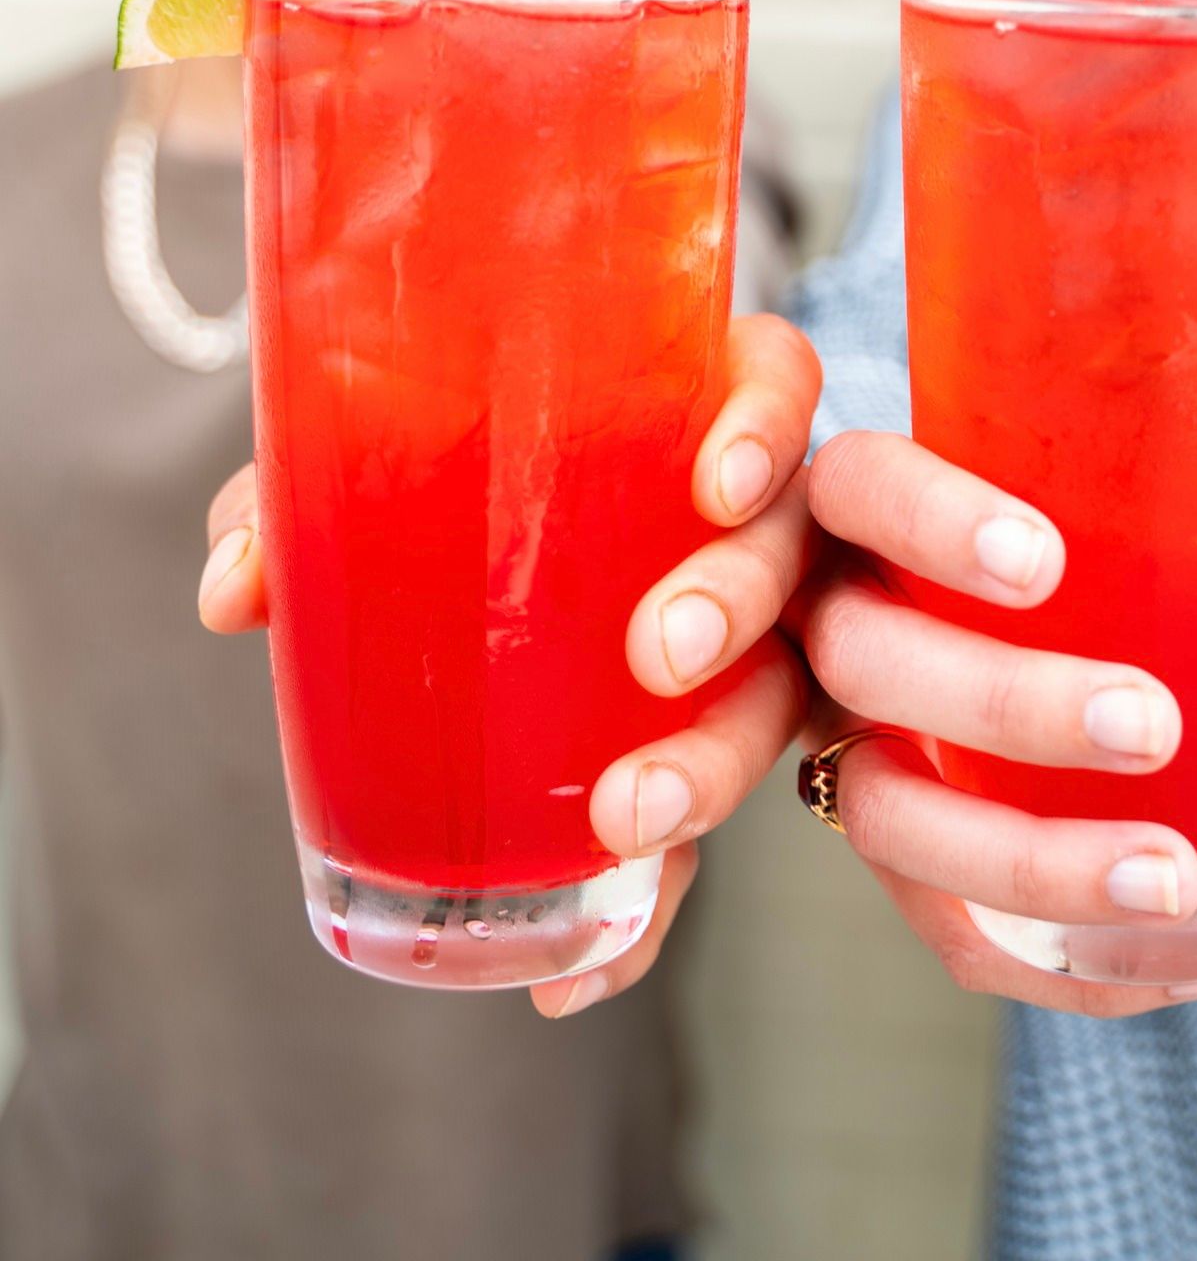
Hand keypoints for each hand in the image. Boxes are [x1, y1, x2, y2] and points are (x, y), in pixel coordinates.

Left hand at [199, 312, 822, 1017]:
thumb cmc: (446, 501)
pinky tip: (569, 978)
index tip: (715, 481)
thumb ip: (303, 499)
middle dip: (740, 601)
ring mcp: (743, 651)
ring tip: (628, 822)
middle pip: (791, 546)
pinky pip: (694, 847)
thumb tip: (241, 587)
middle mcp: (740, 530)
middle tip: (660, 654)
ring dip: (713, 763)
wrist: (450, 605)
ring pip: (777, 698)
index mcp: (680, 420)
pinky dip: (636, 918)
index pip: (774, 381)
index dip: (768, 423)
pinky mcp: (696, 766)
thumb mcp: (376, 476)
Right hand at [794, 430, 1196, 1017]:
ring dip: (1023, 856)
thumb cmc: (1080, 537)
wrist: (976, 621)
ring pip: (885, 808)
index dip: (933, 523)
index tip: (1043, 562)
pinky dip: (1045, 954)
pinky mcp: (889, 845)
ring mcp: (839, 738)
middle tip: (1155, 724)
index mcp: (876, 503)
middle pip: (865, 656)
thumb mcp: (1148, 507)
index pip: (869, 485)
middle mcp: (833, 614)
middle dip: (1001, 701)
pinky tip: (1167, 969)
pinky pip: (937, 920)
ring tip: (1171, 879)